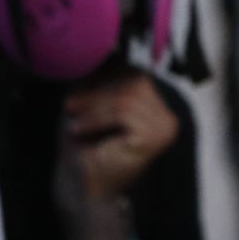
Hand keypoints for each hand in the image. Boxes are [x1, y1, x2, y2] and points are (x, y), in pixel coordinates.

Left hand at [54, 75, 179, 204]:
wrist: (85, 189)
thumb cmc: (85, 148)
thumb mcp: (91, 107)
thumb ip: (100, 81)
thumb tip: (100, 50)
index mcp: (157, 107)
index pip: (137, 74)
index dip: (105, 76)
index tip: (76, 91)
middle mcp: (168, 115)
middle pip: (135, 80)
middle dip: (97, 91)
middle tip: (69, 106)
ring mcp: (166, 125)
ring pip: (128, 95)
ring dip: (93, 105)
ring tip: (73, 120)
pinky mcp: (157, 135)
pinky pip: (124, 111)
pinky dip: (96, 117)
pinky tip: (79, 129)